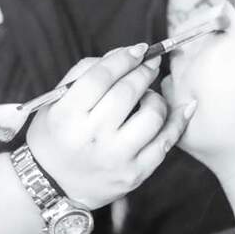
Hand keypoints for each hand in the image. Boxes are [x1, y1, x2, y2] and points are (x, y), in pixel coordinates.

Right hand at [26, 45, 194, 209]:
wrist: (52, 184)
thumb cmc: (55, 134)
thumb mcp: (56, 100)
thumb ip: (86, 72)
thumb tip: (125, 53)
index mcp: (67, 116)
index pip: (101, 77)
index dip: (124, 58)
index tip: (138, 50)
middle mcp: (91, 137)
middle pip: (127, 92)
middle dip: (144, 71)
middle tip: (150, 63)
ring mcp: (115, 158)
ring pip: (151, 116)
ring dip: (156, 97)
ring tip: (149, 95)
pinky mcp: (134, 174)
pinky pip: (166, 142)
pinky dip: (178, 121)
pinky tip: (183, 107)